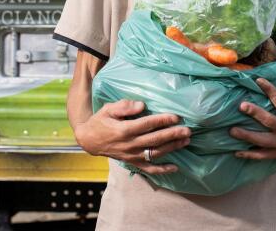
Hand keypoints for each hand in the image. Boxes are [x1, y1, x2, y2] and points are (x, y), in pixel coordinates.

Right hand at [75, 99, 190, 174]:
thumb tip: (141, 105)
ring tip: (186, 141)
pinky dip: (162, 169)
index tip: (175, 117)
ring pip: (155, 153)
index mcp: (124, 130)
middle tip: (187, 130)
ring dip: (172, 148)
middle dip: (172, 135)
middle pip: (154, 139)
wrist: (89, 140)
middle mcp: (129, 144)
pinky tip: (175, 167)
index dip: (161, 120)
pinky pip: (149, 169)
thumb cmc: (100, 121)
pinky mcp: (132, 162)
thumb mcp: (108, 109)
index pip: (146, 124)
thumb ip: (124, 106)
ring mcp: (132, 155)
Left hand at [229, 67, 275, 159]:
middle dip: (256, 114)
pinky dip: (251, 155)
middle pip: (270, 122)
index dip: (270, 90)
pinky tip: (237, 152)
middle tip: (242, 105)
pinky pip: (264, 155)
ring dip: (248, 136)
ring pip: (264, 141)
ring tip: (232, 131)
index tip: (258, 80)